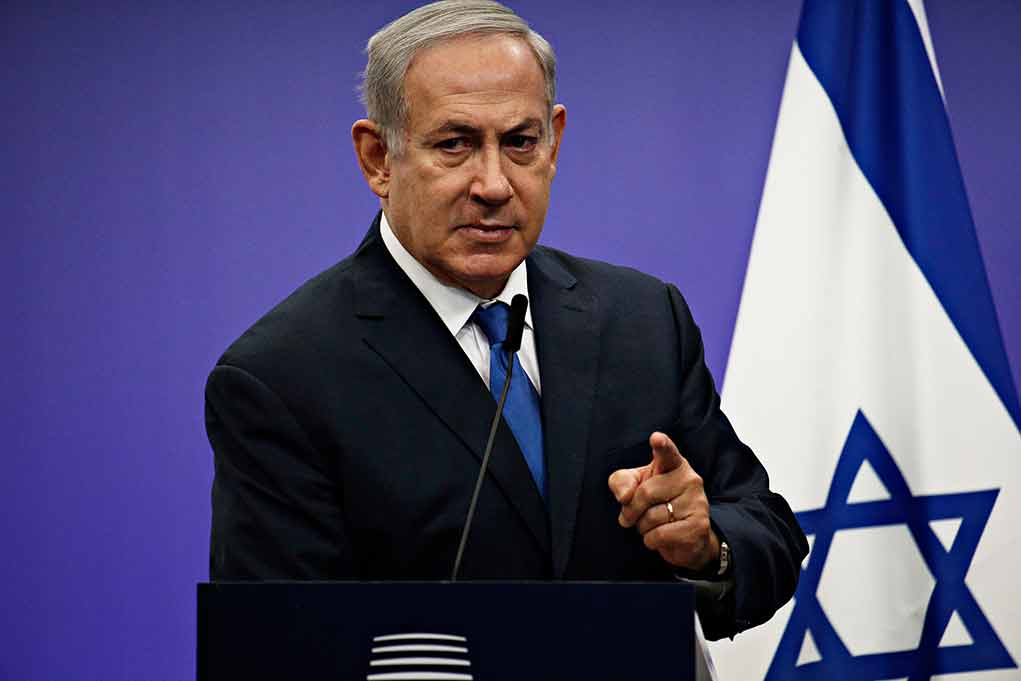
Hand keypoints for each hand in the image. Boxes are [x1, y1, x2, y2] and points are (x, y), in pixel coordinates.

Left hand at [607, 431, 719, 571]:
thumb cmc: (656, 504)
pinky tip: (660, 537)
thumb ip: (621, 481)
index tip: (656, 438)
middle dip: (631, 510)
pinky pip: (659, 535)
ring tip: (653, 525)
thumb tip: (625, 496)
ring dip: (643, 527)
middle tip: (632, 516)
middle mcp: (690, 479)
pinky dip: (651, 540)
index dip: (661, 445)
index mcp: (674, 464)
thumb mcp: (634, 486)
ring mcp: (697, 502)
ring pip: (652, 517)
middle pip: (645, 493)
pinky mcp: (698, 526)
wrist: (685, 536)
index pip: (667, 452)